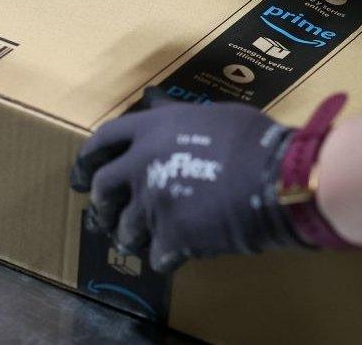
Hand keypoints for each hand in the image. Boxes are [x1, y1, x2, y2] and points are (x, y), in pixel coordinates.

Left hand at [70, 92, 347, 272]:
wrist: (279, 177)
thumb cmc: (256, 140)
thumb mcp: (213, 114)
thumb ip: (176, 117)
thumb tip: (158, 105)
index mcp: (152, 128)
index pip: (102, 140)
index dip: (88, 158)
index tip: (81, 174)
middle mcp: (142, 163)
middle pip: (102, 188)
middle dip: (103, 204)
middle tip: (110, 215)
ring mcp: (153, 201)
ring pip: (125, 229)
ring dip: (134, 236)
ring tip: (147, 242)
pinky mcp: (170, 236)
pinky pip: (156, 255)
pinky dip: (167, 257)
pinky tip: (181, 254)